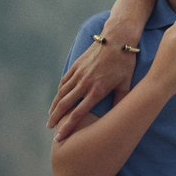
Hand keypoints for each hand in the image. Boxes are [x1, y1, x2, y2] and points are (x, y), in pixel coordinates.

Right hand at [48, 18, 140, 139]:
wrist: (116, 39)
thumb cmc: (124, 62)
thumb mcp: (126, 83)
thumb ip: (122, 100)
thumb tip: (122, 116)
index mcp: (97, 91)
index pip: (78, 114)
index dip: (67, 127)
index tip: (59, 137)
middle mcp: (84, 84)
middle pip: (65, 105)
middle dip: (56, 118)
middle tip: (49, 128)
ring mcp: (78, 74)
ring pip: (61, 93)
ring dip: (54, 106)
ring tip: (50, 117)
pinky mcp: (76, 66)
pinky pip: (64, 81)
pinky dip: (59, 91)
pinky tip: (57, 98)